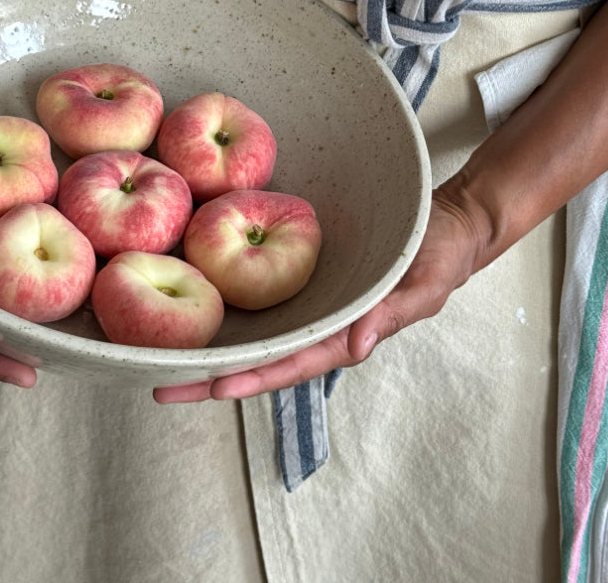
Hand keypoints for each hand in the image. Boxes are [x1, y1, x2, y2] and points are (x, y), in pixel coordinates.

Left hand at [153, 185, 487, 402]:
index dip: (255, 377)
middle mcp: (320, 323)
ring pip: (255, 330)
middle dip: (213, 375)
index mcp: (346, 333)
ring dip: (212, 345)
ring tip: (161, 356)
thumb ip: (393, 313)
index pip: (294, 363)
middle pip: (261, 357)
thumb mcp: (426, 283)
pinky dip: (231, 301)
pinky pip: (264, 292)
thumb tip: (357, 345)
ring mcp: (309, 301)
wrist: (447, 221)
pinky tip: (196, 300)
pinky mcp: (302, 273)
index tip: (214, 387)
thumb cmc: (440, 255)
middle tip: (161, 387)